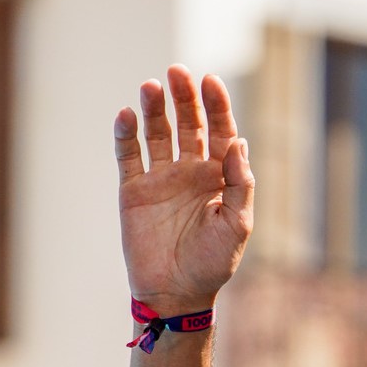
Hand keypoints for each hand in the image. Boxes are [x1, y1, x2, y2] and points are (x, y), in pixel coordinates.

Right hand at [114, 65, 252, 316]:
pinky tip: (127, 114)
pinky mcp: (133, 190)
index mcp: (219, 178)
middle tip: (178, 72)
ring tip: (152, 86)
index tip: (210, 81)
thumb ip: (240, 183)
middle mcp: (190, 172)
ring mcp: (161, 179)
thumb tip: (239, 141)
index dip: (216, 105)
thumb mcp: (237, 225)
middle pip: (188, 124)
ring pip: (157, 133)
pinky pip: (128, 155)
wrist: (175, 294)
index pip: (219, 132)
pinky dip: (126, 134)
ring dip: (155, 109)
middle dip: (185, 98)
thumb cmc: (213, 263)